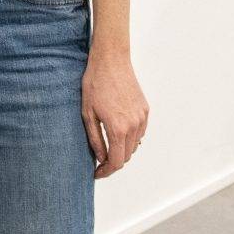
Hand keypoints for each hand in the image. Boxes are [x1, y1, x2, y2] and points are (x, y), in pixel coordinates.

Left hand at [82, 50, 148, 178]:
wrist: (111, 61)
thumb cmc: (95, 84)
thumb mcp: (88, 114)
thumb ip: (95, 139)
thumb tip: (100, 157)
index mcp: (118, 129)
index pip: (116, 162)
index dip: (106, 171)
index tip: (97, 173)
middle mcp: (134, 125)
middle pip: (127, 156)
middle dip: (113, 161)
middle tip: (99, 160)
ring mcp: (142, 117)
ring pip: (135, 145)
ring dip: (122, 150)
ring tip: (108, 146)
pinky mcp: (145, 110)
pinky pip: (140, 132)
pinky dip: (130, 138)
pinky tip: (118, 132)